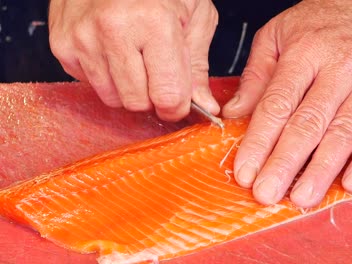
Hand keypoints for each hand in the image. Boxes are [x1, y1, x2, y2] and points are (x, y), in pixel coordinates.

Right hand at [49, 0, 218, 120]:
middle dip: (152, 94)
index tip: (179, 97)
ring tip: (133, 53)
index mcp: (154, 23)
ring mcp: (82, 38)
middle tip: (156, 68)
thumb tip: (205, 107)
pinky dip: (105, 74)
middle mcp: (113, 31)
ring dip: (127, 86)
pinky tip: (112, 48)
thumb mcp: (196, 17)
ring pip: (113, 99)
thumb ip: (197, 67)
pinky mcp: (61, 44)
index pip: (168, 97)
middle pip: (138, 103)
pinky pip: (90, 84)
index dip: (178, 105)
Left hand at [223, 0, 351, 206]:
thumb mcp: (279, 35)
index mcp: (306, 52)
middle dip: (285, 163)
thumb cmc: (324, 24)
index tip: (244, 172)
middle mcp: (341, 68)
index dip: (258, 142)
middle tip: (267, 194)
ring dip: (322, 170)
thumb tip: (234, 115)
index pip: (277, 104)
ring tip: (301, 198)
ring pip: (344, 133)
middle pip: (308, 124)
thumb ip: (256, 76)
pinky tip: (350, 184)